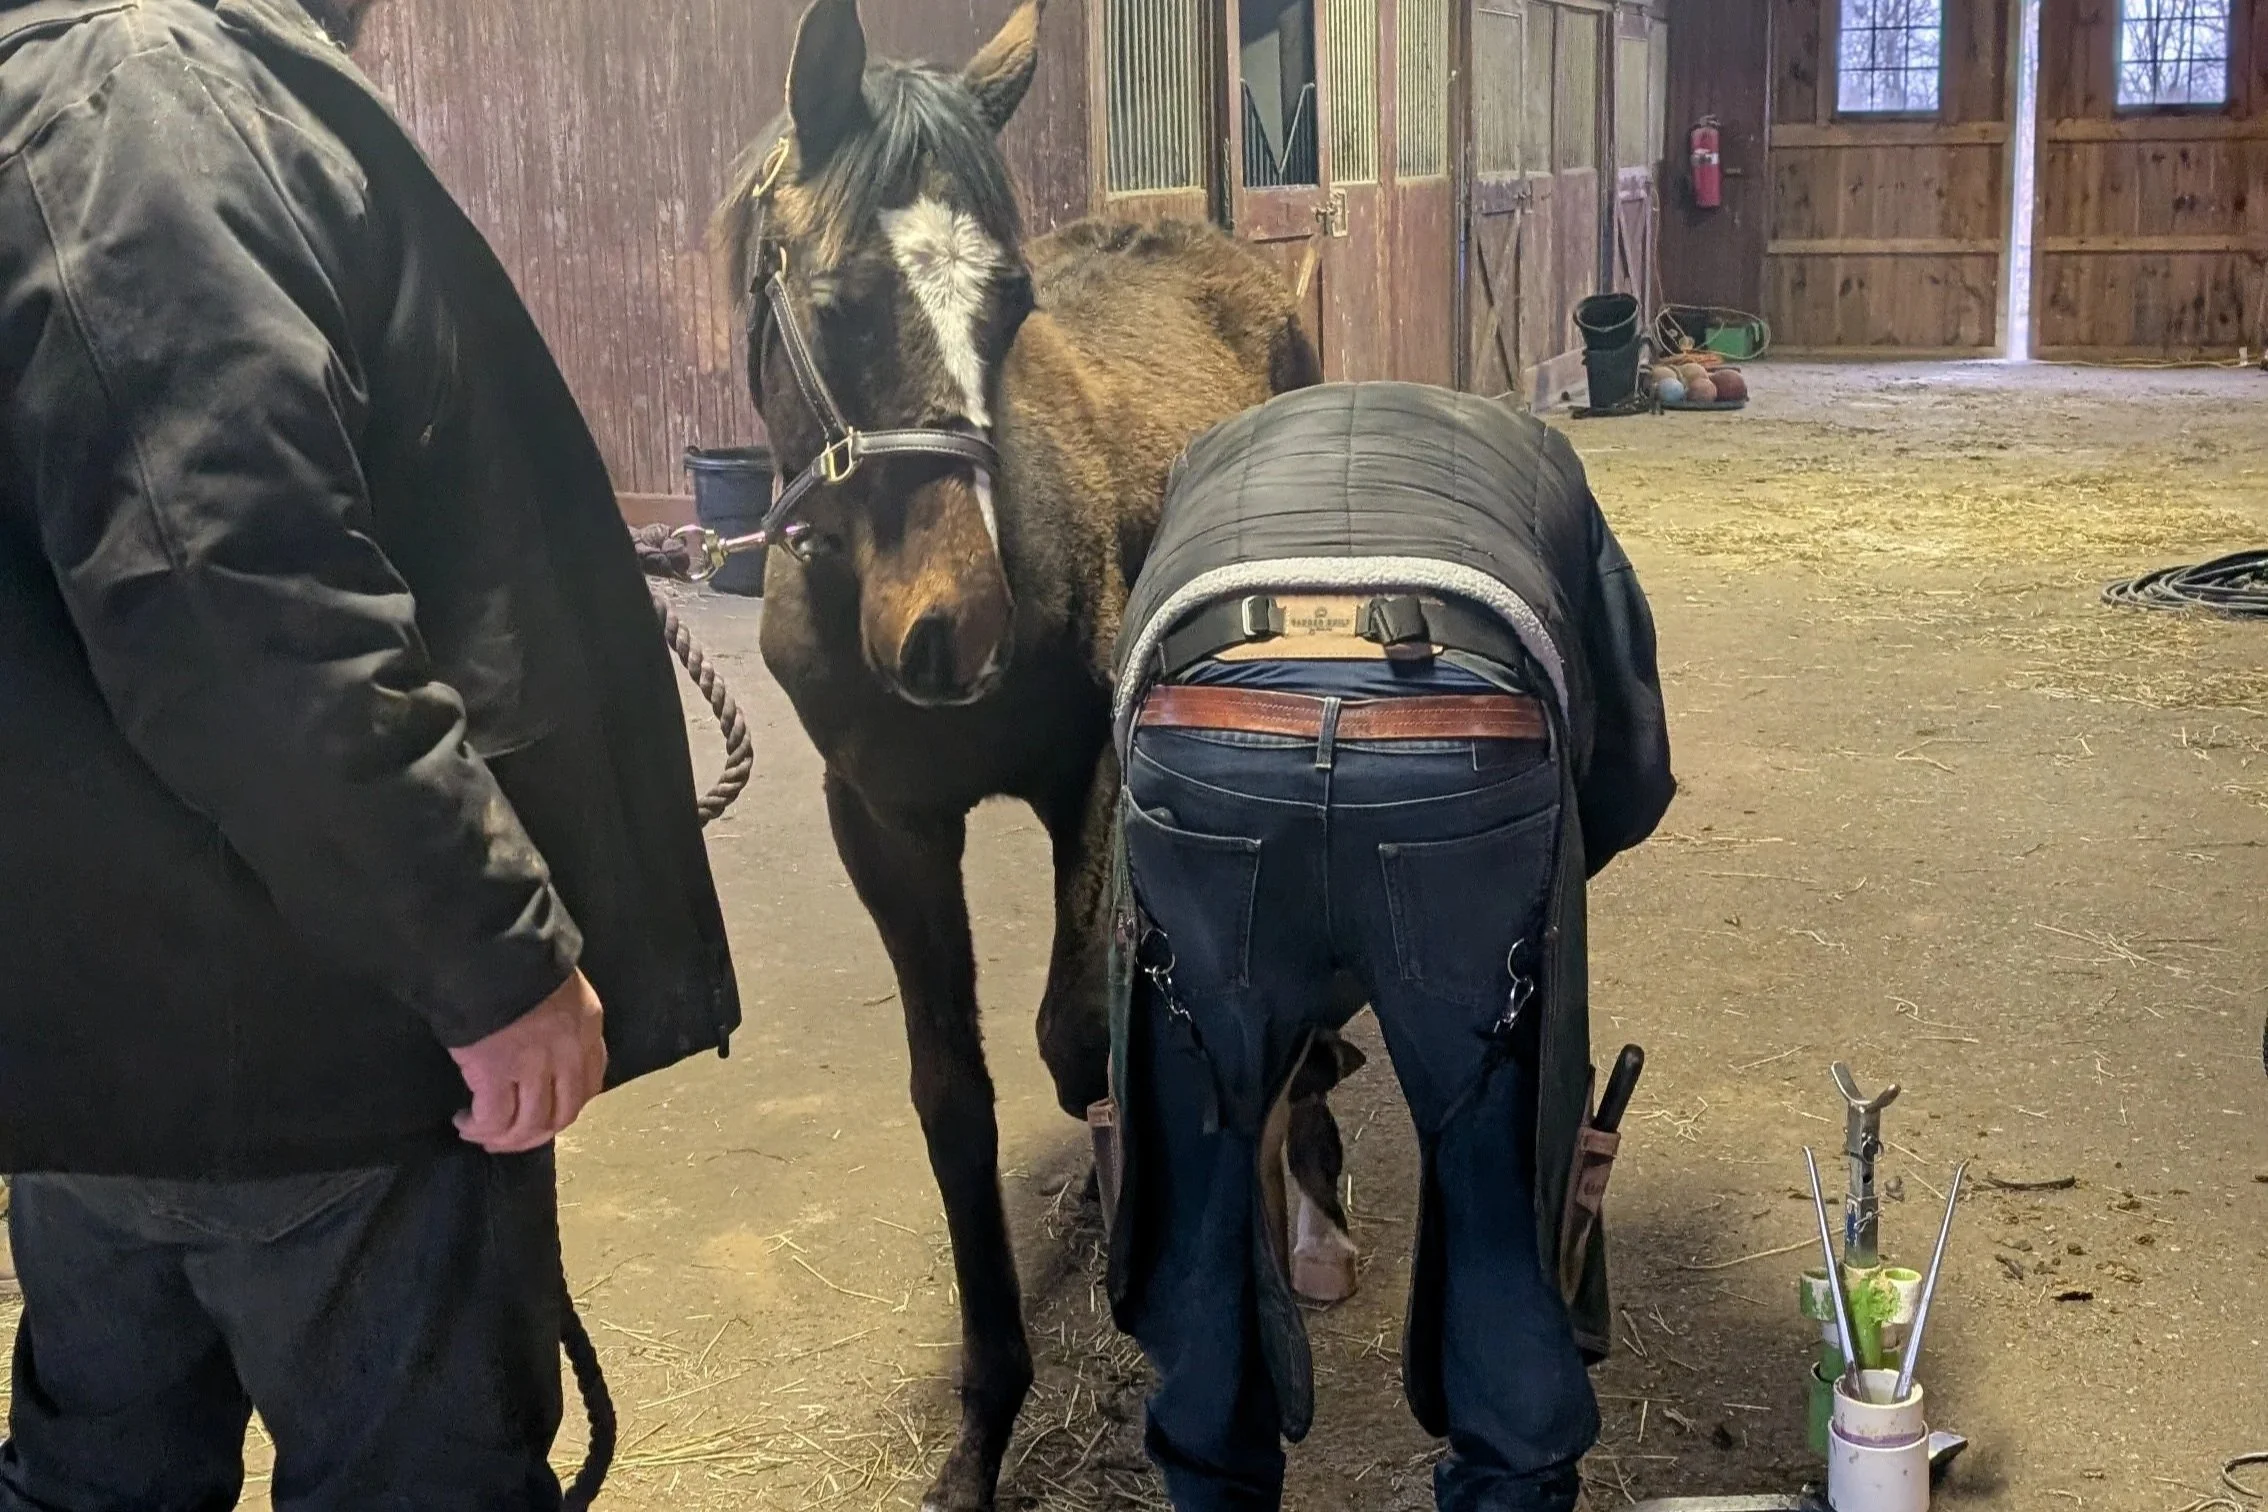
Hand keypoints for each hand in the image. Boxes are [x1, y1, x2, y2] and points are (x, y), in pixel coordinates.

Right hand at [450, 969, 607, 1153]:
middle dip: (535, 1134)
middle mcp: (568, 1053)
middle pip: (562, 1115)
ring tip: (482, 1134)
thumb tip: (546, 1048)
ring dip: (505, 1139)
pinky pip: (494, 1119)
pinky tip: (466, 1122)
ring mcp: (534, 1066)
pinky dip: (480, 1128)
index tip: (545, 1113)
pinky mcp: (496, 1073)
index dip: (567, 1107)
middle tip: (510, 1136)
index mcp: (588, 1027)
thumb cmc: (517, 960)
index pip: (591, 1084)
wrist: (487, 949)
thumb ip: (563, 1020)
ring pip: (530, 1125)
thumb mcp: (561, 987)